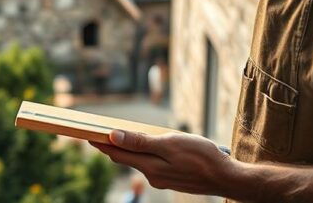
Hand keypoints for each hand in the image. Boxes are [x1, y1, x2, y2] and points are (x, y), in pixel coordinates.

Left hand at [91, 130, 241, 197]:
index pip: (117, 154)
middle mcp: (153, 175)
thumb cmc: (201, 157)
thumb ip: (141, 142)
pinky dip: (144, 154)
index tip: (86, 134)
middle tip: (97, 133)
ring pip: (140, 161)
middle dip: (111, 146)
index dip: (101, 143)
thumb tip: (113, 136)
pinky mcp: (172, 178)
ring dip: (128, 149)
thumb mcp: (170, 144)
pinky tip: (147, 147)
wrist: (227, 177)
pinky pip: (152, 163)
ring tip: (117, 137)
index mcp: (149, 167)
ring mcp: (163, 178)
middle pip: (126, 158)